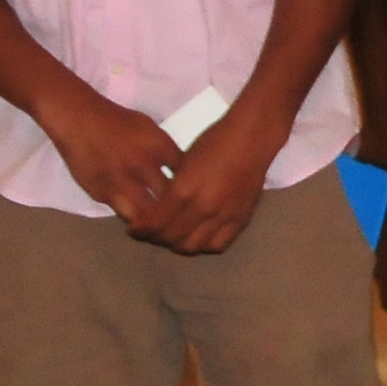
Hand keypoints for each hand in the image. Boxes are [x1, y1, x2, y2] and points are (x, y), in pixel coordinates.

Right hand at [41, 86, 183, 236]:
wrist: (77, 119)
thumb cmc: (116, 121)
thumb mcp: (150, 129)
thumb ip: (166, 152)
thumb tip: (183, 172)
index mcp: (160, 148)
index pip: (188, 177)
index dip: (194, 191)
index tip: (196, 198)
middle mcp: (144, 167)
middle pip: (171, 201)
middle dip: (179, 212)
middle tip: (182, 221)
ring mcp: (122, 182)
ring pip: (148, 215)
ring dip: (156, 223)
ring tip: (162, 228)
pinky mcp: (103, 193)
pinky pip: (124, 214)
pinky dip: (135, 220)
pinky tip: (141, 223)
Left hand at [135, 96, 282, 254]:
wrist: (251, 139)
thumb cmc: (214, 142)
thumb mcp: (184, 163)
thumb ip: (172, 190)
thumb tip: (158, 211)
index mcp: (184, 190)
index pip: (156, 222)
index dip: (141, 230)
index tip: (135, 229)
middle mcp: (203, 208)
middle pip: (172, 238)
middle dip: (157, 238)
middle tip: (153, 233)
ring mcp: (223, 216)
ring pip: (193, 246)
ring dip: (179, 245)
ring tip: (176, 236)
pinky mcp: (240, 219)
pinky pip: (218, 245)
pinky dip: (204, 246)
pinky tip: (199, 238)